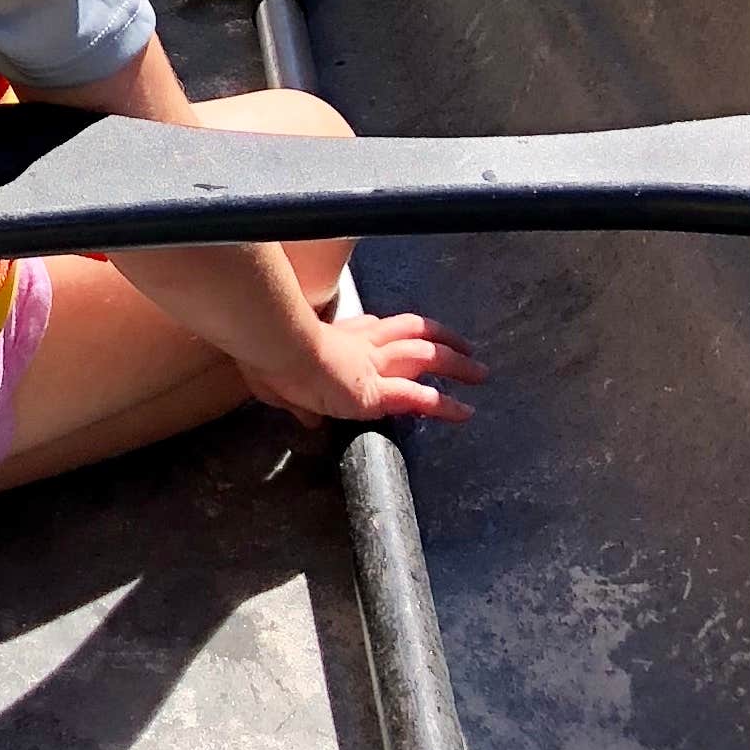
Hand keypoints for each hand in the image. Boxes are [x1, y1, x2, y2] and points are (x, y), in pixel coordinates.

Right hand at [241, 308, 484, 428]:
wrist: (278, 349)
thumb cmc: (269, 355)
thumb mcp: (277, 381)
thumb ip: (296, 401)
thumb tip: (308, 419)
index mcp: (341, 337)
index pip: (379, 329)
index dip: (399, 333)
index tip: (414, 338)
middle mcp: (365, 345)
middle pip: (414, 333)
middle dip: (442, 338)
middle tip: (465, 346)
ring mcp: (376, 366)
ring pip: (427, 357)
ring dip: (456, 364)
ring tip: (480, 373)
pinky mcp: (379, 391)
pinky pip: (420, 397)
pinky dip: (444, 404)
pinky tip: (464, 412)